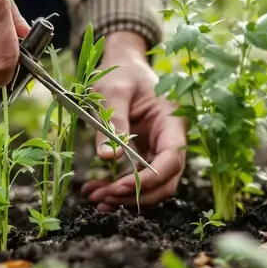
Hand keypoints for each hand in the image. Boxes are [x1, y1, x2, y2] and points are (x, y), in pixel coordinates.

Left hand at [81, 32, 186, 210]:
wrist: (125, 68)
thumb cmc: (123, 74)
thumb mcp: (114, 91)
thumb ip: (114, 122)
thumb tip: (109, 158)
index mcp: (172, 122)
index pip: (171, 160)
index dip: (149, 179)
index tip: (120, 186)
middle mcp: (171, 140)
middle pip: (165, 181)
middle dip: (135, 195)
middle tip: (102, 199)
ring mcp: (160, 150)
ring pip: (152, 187)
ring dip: (125, 197)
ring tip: (94, 198)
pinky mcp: (146, 156)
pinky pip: (137, 180)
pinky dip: (118, 189)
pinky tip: (96, 191)